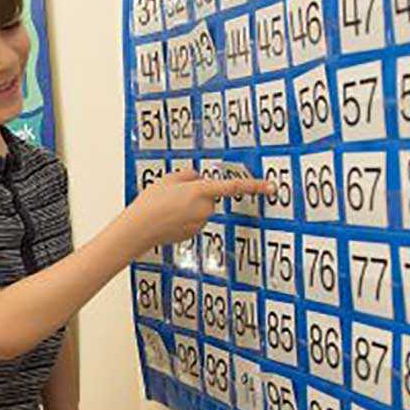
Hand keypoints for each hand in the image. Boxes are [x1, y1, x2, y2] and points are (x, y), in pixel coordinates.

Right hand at [128, 169, 270, 249]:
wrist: (138, 229)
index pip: (234, 186)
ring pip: (199, 209)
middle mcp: (204, 209)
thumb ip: (187, 175)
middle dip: (196, 194)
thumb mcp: (167, 179)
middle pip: (209, 196)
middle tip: (172, 195)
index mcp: (201, 191)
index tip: (271, 187)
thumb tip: (197, 178)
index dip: (254, 186)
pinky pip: (192, 221)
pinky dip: (182, 218)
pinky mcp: (192, 234)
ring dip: (187, 207)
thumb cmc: (150, 204)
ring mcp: (199, 223)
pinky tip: (166, 219)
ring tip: (165, 208)